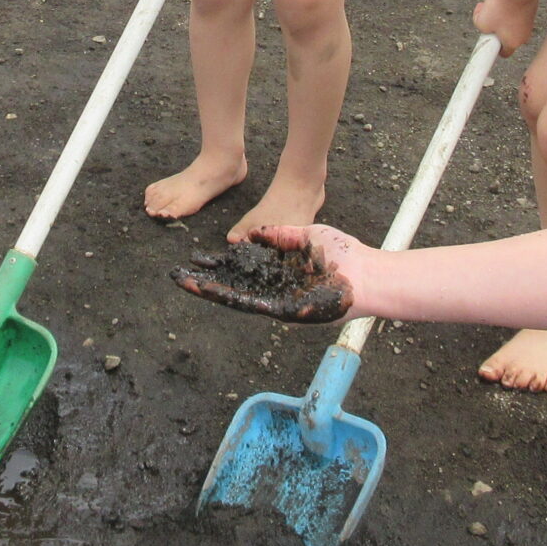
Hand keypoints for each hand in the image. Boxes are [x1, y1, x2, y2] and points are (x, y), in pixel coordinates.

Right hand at [172, 224, 369, 323]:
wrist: (368, 274)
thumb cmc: (343, 254)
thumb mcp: (306, 235)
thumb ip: (279, 235)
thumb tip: (251, 236)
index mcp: (277, 271)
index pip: (240, 269)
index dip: (217, 266)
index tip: (195, 260)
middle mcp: (274, 288)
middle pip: (232, 286)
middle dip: (205, 282)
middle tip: (178, 277)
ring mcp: (279, 301)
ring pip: (238, 298)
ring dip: (212, 293)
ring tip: (188, 285)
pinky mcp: (288, 311)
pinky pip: (257, 305)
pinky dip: (235, 299)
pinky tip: (216, 293)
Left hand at [474, 0, 536, 57]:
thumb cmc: (501, 8)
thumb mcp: (481, 21)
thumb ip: (479, 27)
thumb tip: (482, 25)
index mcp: (512, 43)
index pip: (503, 53)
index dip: (493, 47)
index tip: (487, 40)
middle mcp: (523, 36)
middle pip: (505, 36)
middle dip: (494, 27)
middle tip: (487, 17)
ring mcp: (528, 24)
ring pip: (509, 23)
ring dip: (499, 16)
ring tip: (492, 5)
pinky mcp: (529, 12)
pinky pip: (515, 14)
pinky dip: (507, 9)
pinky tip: (501, 0)